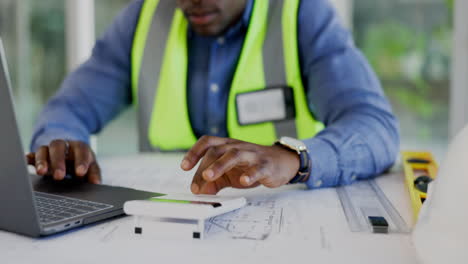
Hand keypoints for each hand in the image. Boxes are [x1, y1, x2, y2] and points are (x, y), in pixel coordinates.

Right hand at [26, 140, 100, 183]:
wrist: (72, 155)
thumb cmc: (83, 162)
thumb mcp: (91, 167)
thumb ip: (94, 174)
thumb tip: (96, 182)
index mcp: (79, 147)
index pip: (81, 150)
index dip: (81, 160)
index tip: (80, 172)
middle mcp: (64, 146)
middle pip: (58, 146)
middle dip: (58, 161)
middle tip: (59, 176)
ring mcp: (50, 150)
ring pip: (44, 149)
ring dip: (42, 160)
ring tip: (42, 172)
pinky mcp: (39, 156)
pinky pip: (32, 155)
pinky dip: (29, 158)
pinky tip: (27, 162)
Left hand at [180, 136, 301, 194]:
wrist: (281, 162)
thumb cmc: (251, 165)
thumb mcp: (229, 173)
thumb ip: (213, 181)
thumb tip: (199, 192)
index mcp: (227, 146)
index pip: (207, 143)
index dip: (194, 152)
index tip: (184, 166)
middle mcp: (237, 147)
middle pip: (217, 150)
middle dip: (204, 166)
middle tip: (197, 182)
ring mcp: (252, 155)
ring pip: (234, 155)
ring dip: (220, 166)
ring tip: (210, 177)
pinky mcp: (265, 166)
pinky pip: (257, 168)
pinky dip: (250, 175)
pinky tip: (244, 182)